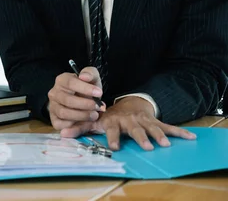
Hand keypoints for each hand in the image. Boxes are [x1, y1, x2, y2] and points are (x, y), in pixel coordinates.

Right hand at [48, 67, 105, 130]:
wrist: (82, 102)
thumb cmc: (86, 89)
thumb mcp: (92, 78)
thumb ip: (90, 73)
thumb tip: (84, 77)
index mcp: (61, 80)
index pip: (70, 83)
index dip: (85, 88)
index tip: (99, 93)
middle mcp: (54, 93)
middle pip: (67, 100)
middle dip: (85, 105)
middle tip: (99, 107)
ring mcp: (52, 107)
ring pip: (64, 113)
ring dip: (82, 116)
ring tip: (94, 115)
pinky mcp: (54, 120)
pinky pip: (61, 125)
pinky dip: (74, 125)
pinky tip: (85, 122)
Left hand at [60, 96, 195, 150]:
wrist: (128, 104)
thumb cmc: (109, 116)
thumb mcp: (94, 120)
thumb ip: (79, 128)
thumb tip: (62, 134)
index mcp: (114, 121)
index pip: (113, 129)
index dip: (114, 138)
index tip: (116, 147)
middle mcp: (129, 121)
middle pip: (135, 130)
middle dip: (141, 138)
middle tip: (147, 147)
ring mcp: (143, 121)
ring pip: (152, 128)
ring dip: (159, 135)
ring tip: (165, 144)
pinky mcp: (154, 122)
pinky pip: (168, 127)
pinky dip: (179, 132)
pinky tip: (190, 137)